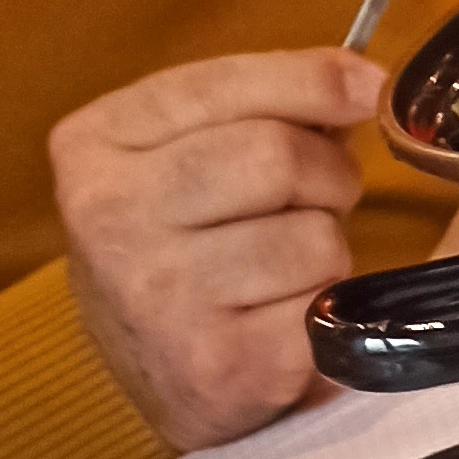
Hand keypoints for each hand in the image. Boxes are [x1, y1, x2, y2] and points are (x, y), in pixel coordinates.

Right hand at [52, 49, 384, 455]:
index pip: (223, 87)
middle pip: (279, 157)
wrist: (155, 380)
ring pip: (316, 237)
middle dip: (327, 175)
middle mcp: (114, 216)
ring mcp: (163, 295)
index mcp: (94, 144)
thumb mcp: (182, 158)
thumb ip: (254, 107)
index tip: (364, 85)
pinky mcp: (223, 364)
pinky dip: (331, 312)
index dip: (311, 81)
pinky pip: (328, 309)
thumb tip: (358, 77)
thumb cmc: (184, 252)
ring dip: (328, 251)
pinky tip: (289, 321)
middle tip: (321, 199)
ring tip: (289, 269)